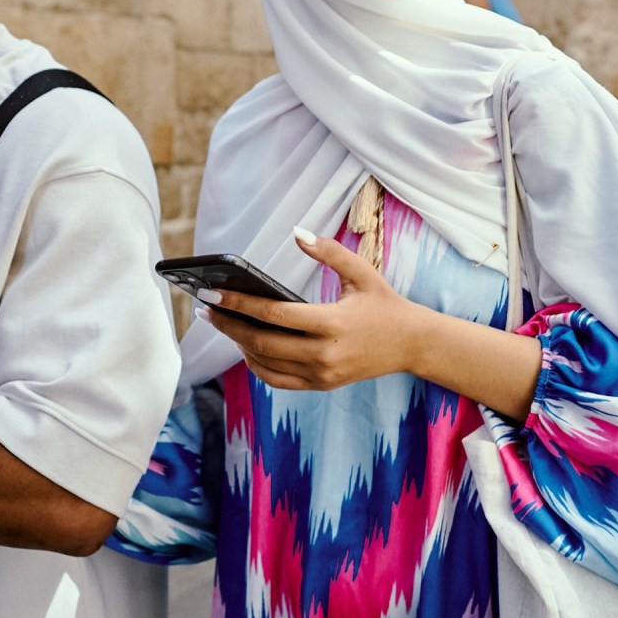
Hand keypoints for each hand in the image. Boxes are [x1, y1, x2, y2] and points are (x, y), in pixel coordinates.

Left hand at [198, 231, 427, 390]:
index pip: (273, 314)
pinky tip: (245, 344)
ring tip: (221, 321)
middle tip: (205, 306)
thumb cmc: (385, 304)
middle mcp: (323, 353)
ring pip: (264, 363)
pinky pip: (276, 379)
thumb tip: (296, 232)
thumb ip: (329, 251)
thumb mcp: (362, 272)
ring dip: (238, 343)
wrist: (412, 344)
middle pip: (260, 342)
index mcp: (332, 323)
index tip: (212, 292)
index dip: (238, 303)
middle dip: (227, 323)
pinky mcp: (320, 385)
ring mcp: (321, 374)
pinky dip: (256, 363)